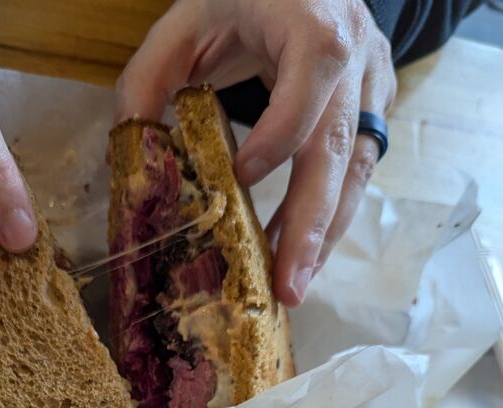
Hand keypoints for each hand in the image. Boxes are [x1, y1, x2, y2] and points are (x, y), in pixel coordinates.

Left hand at [116, 0, 395, 305]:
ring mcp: (373, 84)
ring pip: (358, 169)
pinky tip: (299, 251)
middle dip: (311, 224)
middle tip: (287, 285)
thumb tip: (128, 158)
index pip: (310, 80)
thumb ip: (148, 79)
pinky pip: (358, 172)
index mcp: (312, 20)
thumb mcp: (184, 21)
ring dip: (324, 234)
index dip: (279, 135)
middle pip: (340, 146)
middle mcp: (357, 54)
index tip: (240, 179)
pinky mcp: (374, 109)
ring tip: (292, 285)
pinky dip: (329, 217)